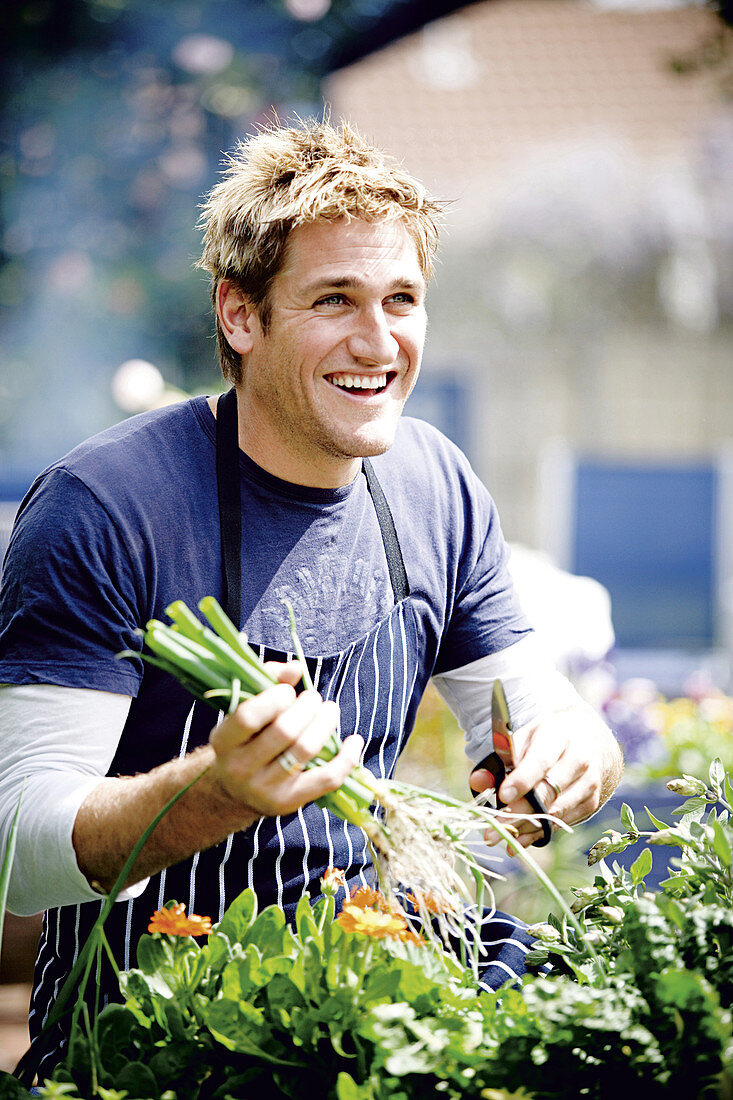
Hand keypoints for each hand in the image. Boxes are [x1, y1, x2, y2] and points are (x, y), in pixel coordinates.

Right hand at [209, 661, 362, 817]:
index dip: (275, 698)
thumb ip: (268, 681)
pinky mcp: (289, 802)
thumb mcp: (245, 710)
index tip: (288, 692)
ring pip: (305, 751)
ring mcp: (264, 789)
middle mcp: (239, 768)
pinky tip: (354, 741)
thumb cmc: (246, 739)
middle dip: (307, 707)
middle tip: (314, 699)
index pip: (248, 717)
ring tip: (329, 711)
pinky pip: (326, 779)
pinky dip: (347, 758)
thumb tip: (295, 668)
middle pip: (284, 731)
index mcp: (223, 741)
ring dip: (325, 724)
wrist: (234, 791)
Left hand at [470, 705, 621, 848]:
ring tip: (501, 837)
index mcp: (559, 736)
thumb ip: (499, 759)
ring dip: (526, 827)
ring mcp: (588, 783)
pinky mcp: (591, 802)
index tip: (503, 796)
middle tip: (494, 828)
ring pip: (556, 811)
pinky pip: (562, 822)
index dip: (522, 780)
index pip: (541, 760)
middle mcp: (579, 759)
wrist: (589, 741)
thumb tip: (478, 781)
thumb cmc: (547, 740)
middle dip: (519, 812)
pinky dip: (539, 833)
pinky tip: (519, 840)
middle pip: (548, 791)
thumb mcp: (523, 739)